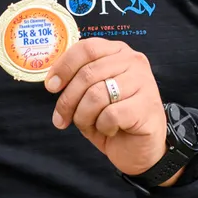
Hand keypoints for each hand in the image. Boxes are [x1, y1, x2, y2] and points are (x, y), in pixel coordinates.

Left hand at [42, 38, 172, 179]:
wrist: (140, 149)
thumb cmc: (113, 120)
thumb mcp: (91, 95)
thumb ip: (77, 81)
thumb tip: (52, 82)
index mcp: (118, 52)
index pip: (86, 48)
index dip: (64, 67)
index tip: (51, 87)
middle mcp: (133, 61)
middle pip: (87, 73)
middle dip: (68, 100)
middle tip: (61, 119)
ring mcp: (144, 82)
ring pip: (96, 95)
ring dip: (84, 116)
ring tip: (90, 125)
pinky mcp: (147, 105)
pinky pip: (111, 115)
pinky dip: (103, 127)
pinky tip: (111, 130)